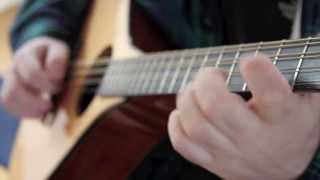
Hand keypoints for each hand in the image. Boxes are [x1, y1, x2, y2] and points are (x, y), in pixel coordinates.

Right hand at [1, 37, 69, 117]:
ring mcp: (9, 81)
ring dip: (29, 109)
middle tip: (51, 104)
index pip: (32, 74)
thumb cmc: (52, 54)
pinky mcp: (11, 93)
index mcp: (25, 56)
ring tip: (45, 110)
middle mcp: (13, 68)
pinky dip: (26, 113)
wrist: (43, 54)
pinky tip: (40, 113)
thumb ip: (58, 59)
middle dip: (36, 101)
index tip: (60, 86)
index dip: (47, 84)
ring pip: (8, 99)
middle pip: (14, 89)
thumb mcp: (60, 50)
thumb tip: (52, 74)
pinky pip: (10, 106)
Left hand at [168, 54, 319, 179]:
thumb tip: (260, 55)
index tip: (248, 61)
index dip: (256, 69)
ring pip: (195, 125)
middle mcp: (255, 139)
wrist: (285, 170)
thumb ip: (290, 77)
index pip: (272, 94)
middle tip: (212, 75)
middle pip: (217, 107)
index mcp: (283, 118)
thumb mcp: (306, 100)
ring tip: (196, 90)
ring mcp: (230, 154)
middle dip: (206, 81)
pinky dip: (176, 123)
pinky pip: (183, 145)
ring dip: (188, 98)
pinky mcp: (213, 162)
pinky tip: (184, 112)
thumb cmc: (293, 127)